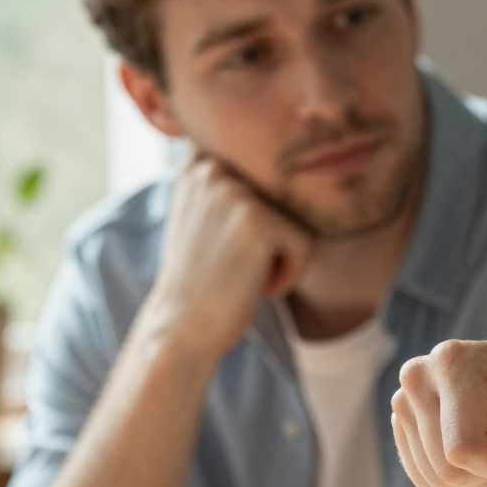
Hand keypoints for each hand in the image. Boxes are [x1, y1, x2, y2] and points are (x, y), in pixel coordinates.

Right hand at [140, 154, 314, 367]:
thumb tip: (283, 160)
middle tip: (232, 265)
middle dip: (272, 241)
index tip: (230, 247)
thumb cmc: (200, 281)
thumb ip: (227, 186)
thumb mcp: (202, 218)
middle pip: (284, 202)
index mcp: (199, 163)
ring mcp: (233, 191)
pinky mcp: (256, 220)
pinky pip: (304, 247)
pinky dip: (287, 276)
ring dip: (279, 259)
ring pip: (296, 224)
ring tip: (241, 273)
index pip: (263, 177)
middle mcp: (213, 167)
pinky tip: (253, 286)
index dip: (260, 220)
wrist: (182, 326)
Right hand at [391, 333, 486, 486]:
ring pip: (435, 481)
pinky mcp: (403, 424)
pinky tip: (480, 454)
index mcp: (455, 363)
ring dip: (475, 480)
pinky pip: (427, 482)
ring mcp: (404, 402)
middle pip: (445, 469)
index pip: (462, 448)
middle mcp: (418, 378)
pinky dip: (459, 483)